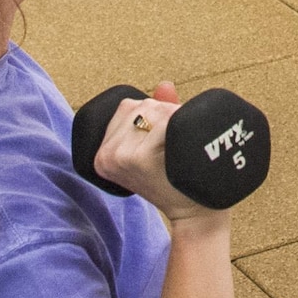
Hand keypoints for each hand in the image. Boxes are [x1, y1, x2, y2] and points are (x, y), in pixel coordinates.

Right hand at [93, 81, 221, 225]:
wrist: (195, 212)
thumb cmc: (177, 180)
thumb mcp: (157, 147)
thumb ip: (157, 115)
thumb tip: (165, 85)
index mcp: (102, 152)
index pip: (129, 106)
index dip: (154, 117)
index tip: (161, 145)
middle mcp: (106, 153)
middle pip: (142, 106)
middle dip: (165, 117)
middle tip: (172, 150)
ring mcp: (120, 156)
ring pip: (154, 111)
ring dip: (174, 121)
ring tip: (176, 151)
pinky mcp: (138, 158)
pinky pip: (165, 122)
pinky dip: (179, 128)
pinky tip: (179, 152)